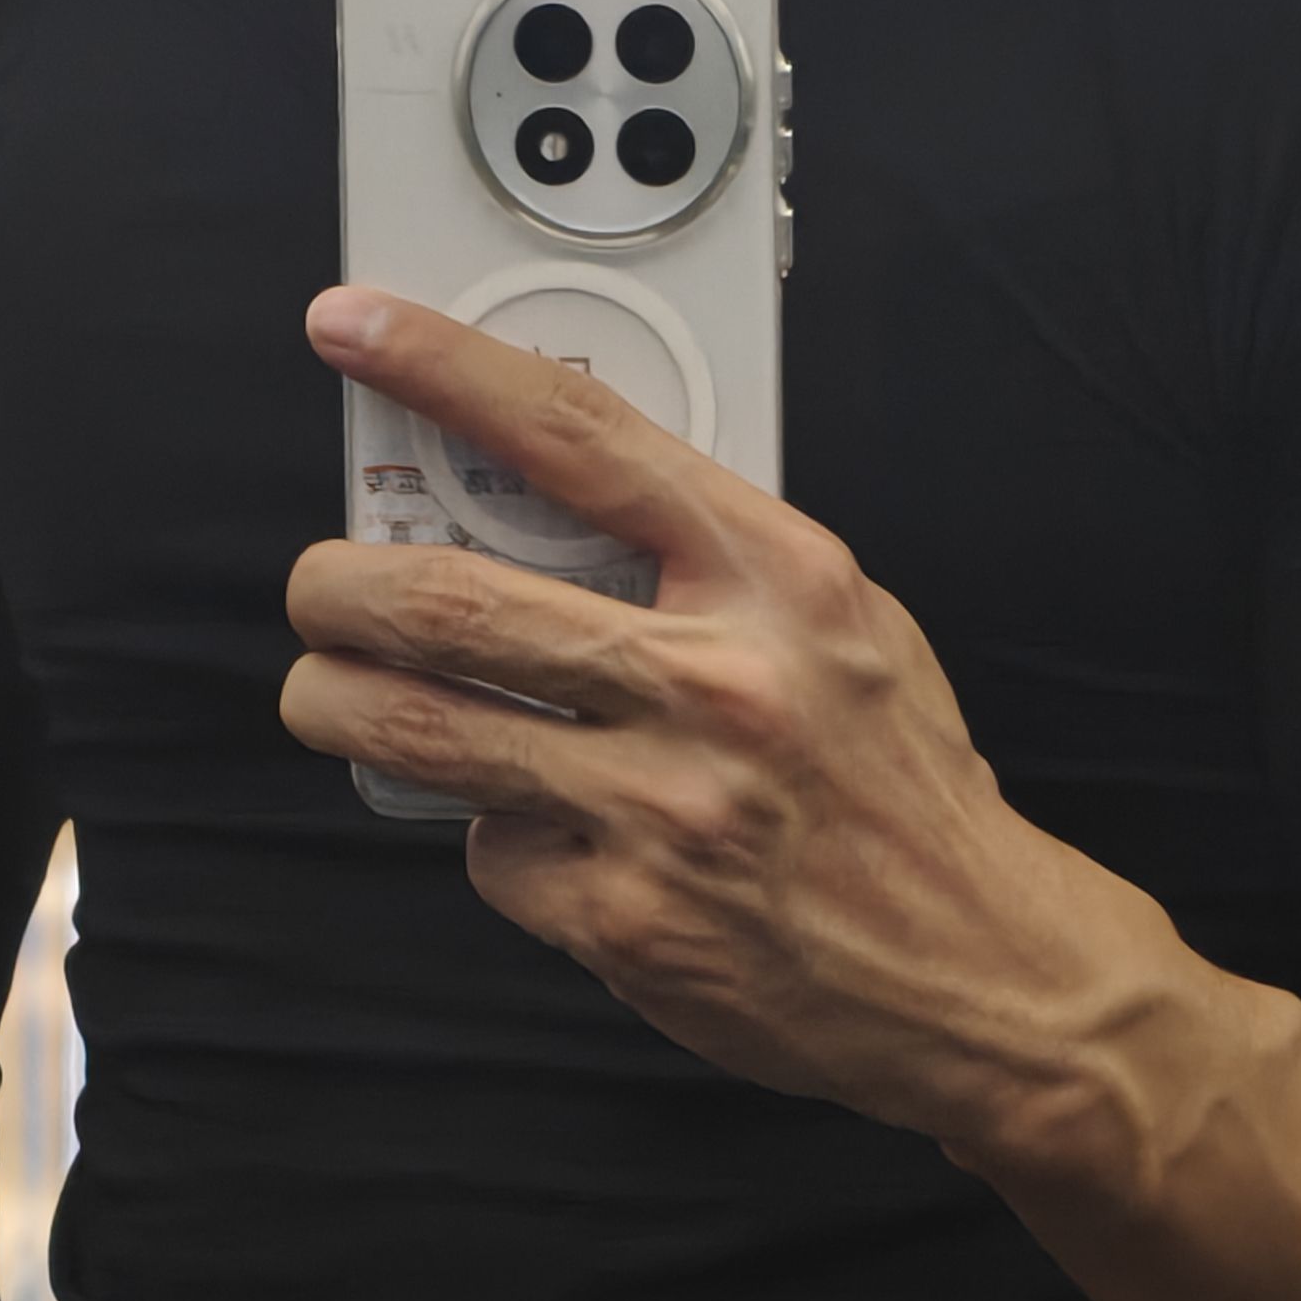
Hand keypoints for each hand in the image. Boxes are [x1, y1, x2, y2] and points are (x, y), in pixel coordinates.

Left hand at [282, 289, 1300, 1300]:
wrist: (984, 972)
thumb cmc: (901, 792)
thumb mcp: (844, 628)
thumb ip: (714, 562)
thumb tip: (547, 502)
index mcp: (780, 580)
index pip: (579, 438)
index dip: (444, 369)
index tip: (351, 328)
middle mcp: (719, 685)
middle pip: (451, 601)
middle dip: (337, 588)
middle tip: (316, 589)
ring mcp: (664, 809)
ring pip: (426, 732)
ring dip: (340, 706)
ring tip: (326, 694)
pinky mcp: (627, 920)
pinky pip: (494, 856)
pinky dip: (496, 839)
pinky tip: (545, 835)